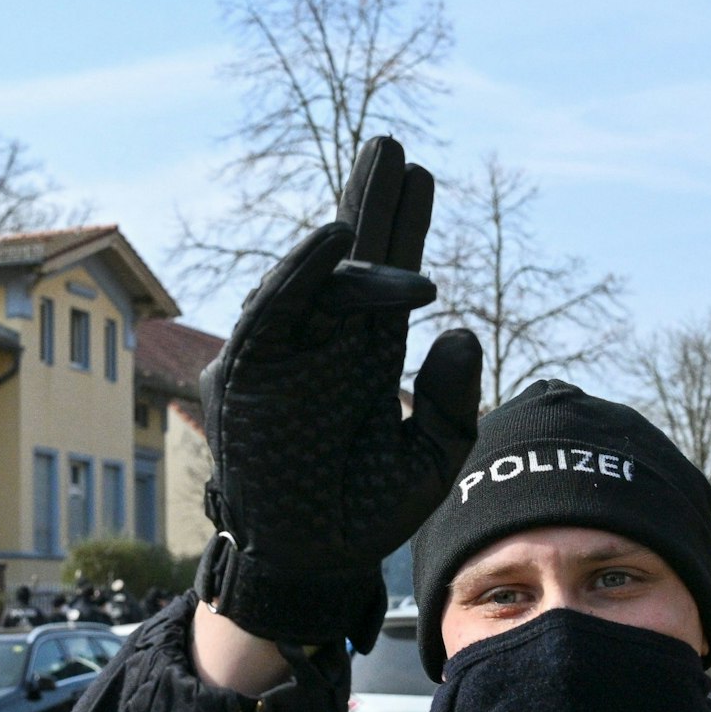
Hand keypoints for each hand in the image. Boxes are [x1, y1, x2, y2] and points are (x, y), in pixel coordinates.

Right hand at [196, 135, 481, 650]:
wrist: (312, 564)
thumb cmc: (365, 516)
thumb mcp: (430, 459)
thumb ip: (450, 400)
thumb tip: (459, 328)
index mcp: (363, 359)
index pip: (385, 281)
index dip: (404, 230)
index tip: (425, 178)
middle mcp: (323, 347)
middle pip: (349, 261)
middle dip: (372, 205)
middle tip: (394, 148)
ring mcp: (285, 359)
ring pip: (315, 277)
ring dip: (346, 225)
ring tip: (379, 174)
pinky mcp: (251, 377)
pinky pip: (272, 316)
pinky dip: (300, 275)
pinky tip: (334, 237)